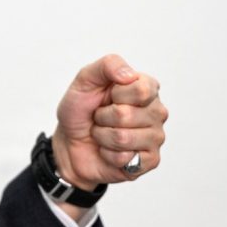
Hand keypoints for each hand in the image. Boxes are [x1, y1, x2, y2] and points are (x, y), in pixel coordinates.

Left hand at [52, 54, 167, 191]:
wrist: (70, 141)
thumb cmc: (81, 110)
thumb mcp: (85, 79)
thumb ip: (108, 65)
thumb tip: (130, 75)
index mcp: (147, 87)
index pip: (140, 90)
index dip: (115, 94)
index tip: (107, 96)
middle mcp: (157, 111)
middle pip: (126, 115)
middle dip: (102, 117)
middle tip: (101, 117)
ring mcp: (155, 137)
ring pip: (122, 138)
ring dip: (102, 136)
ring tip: (103, 133)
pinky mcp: (150, 161)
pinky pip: (123, 158)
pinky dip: (107, 154)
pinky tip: (109, 150)